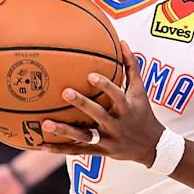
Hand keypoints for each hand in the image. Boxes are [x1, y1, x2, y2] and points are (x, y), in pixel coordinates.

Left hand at [40, 41, 163, 163]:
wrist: (151, 145)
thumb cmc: (143, 112)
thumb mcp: (140, 91)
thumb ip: (131, 67)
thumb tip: (123, 42)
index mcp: (127, 108)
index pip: (117, 95)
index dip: (105, 86)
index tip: (90, 75)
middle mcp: (118, 125)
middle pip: (99, 114)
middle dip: (82, 104)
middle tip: (65, 92)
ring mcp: (108, 140)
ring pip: (85, 136)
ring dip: (65, 131)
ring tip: (46, 123)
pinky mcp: (100, 152)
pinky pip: (78, 150)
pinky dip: (61, 150)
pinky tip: (43, 145)